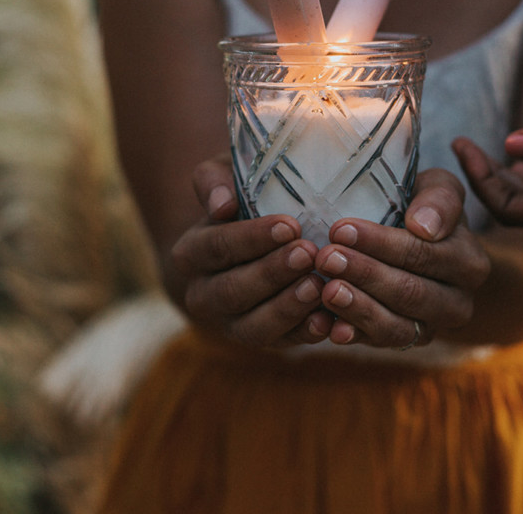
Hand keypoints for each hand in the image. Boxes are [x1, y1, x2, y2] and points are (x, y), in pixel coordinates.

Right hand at [161, 155, 334, 348]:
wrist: (248, 247)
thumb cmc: (243, 202)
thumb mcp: (225, 178)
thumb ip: (216, 180)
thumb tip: (221, 204)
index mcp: (191, 254)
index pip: (217, 246)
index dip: (252, 238)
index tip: (290, 225)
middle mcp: (204, 294)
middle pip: (233, 290)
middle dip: (272, 273)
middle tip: (309, 254)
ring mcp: (232, 324)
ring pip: (254, 326)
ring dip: (288, 308)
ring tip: (319, 286)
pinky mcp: (264, 340)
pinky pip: (284, 344)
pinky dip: (308, 334)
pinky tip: (332, 322)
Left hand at [311, 168, 489, 348]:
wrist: (423, 241)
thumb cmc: (425, 207)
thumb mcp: (438, 188)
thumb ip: (439, 199)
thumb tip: (423, 227)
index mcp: (470, 263)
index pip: (423, 254)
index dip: (382, 243)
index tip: (342, 229)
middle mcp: (458, 303)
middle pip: (409, 292)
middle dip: (364, 274)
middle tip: (326, 258)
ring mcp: (432, 327)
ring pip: (396, 326)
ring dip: (358, 308)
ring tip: (326, 290)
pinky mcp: (406, 342)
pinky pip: (378, 343)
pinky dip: (352, 334)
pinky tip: (328, 324)